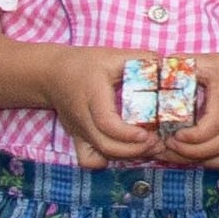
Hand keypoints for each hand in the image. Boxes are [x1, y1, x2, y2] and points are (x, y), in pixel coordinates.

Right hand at [45, 46, 163, 167]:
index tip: (148, 134)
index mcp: (93, 96)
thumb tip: (167, 65)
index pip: (106, 122)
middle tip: (158, 142)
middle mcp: (83, 118)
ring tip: (149, 147)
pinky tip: (123, 151)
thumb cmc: (84, 63)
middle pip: (105, 145)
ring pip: (99, 156)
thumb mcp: (112, 56)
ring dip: (126, 156)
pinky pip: (88, 160)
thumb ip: (141, 58)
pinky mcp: (77, 138)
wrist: (51, 74)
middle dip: (134, 150)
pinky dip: (106, 161)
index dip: (128, 134)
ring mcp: (78, 132)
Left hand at [152, 55, 218, 168]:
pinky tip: (186, 155)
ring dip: (191, 160)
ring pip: (216, 159)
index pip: (213, 127)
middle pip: (213, 149)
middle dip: (185, 152)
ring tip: (170, 152)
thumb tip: (156, 65)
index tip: (174, 134)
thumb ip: (186, 63)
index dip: (192, 137)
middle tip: (164, 144)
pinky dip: (203, 162)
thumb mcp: (213, 61)